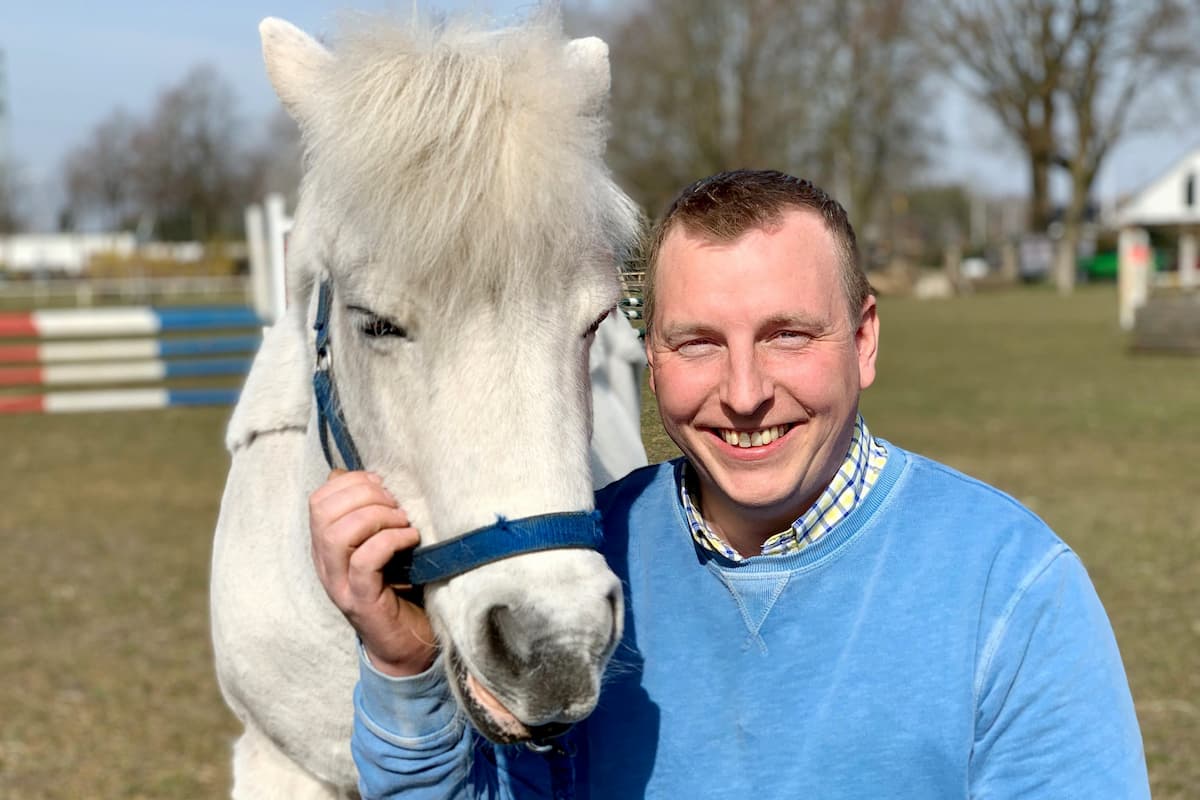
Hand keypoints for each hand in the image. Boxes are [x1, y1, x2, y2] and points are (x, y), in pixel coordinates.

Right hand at [309, 469, 437, 676]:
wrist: (407, 647)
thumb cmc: (401, 590)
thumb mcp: (383, 545)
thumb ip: (371, 516)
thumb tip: (370, 478)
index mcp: (327, 547)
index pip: (319, 499)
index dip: (352, 482)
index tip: (384, 486)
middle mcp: (326, 565)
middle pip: (323, 512)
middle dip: (365, 495)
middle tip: (396, 505)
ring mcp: (340, 585)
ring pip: (338, 534)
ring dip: (377, 517)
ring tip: (404, 522)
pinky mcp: (361, 602)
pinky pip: (365, 560)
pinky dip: (390, 540)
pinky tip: (411, 539)